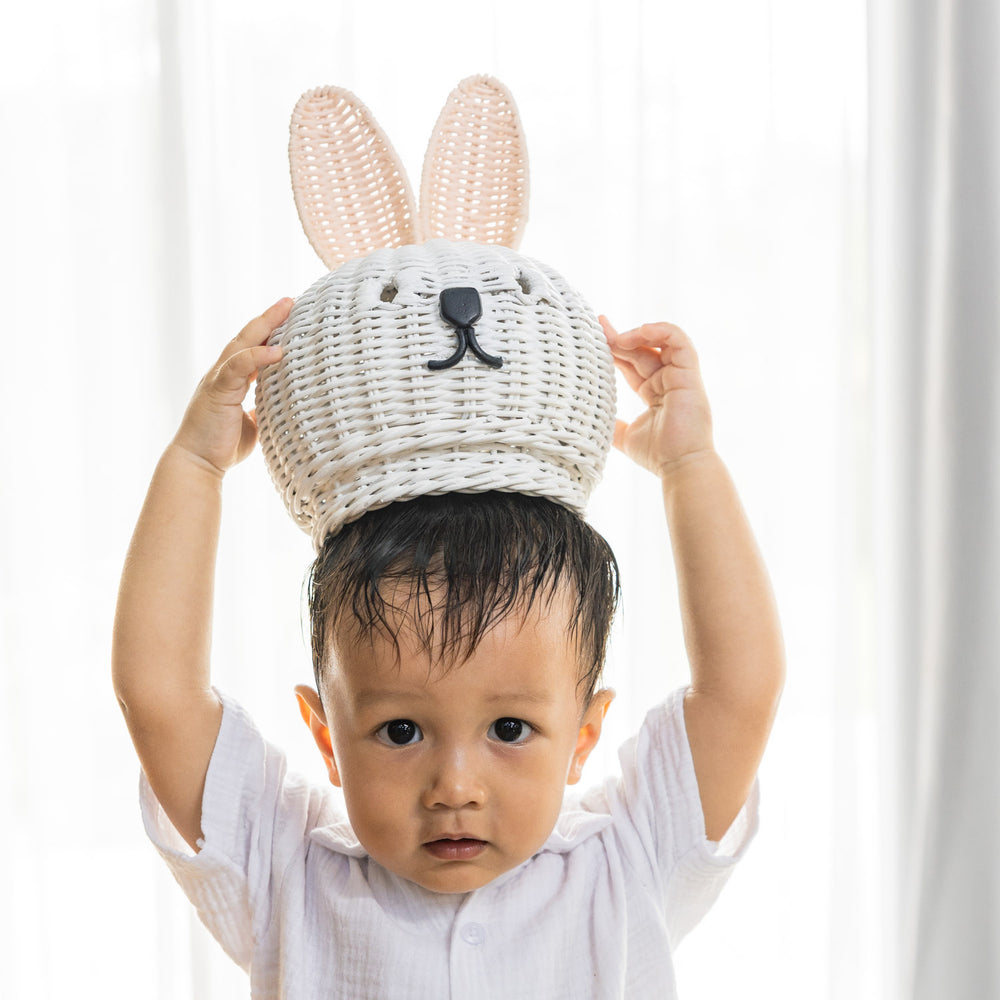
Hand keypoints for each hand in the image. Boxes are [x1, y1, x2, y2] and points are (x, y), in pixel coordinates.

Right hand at [172, 298, 291, 474]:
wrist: (198, 464)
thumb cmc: (222, 446)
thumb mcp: (250, 424)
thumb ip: (260, 410)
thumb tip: (278, 408)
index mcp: (231, 379)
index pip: (252, 347)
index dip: (269, 331)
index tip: (290, 315)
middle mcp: (223, 373)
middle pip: (248, 337)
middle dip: (269, 317)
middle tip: (291, 300)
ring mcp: (218, 379)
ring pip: (242, 343)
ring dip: (265, 324)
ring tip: (286, 308)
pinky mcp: (218, 390)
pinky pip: (238, 367)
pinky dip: (257, 356)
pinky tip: (277, 351)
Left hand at [599, 317, 713, 477]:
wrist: (680, 465)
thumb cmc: (658, 455)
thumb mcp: (626, 437)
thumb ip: (614, 426)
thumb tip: (592, 422)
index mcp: (655, 392)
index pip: (633, 362)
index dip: (614, 348)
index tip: (594, 335)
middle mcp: (668, 380)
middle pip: (642, 348)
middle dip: (618, 335)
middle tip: (598, 325)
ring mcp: (680, 376)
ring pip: (663, 340)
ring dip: (638, 333)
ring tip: (617, 337)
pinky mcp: (689, 374)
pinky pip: (680, 341)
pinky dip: (661, 330)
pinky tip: (640, 331)